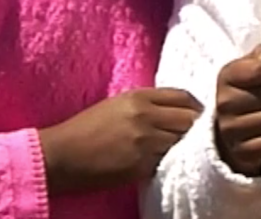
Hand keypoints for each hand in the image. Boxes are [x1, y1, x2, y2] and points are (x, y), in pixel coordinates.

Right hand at [39, 88, 201, 194]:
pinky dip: (172, 162)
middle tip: (198, 137)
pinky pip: (168, 160)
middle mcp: (145, 114)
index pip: (182, 96)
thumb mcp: (116, 106)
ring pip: (183, 141)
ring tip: (185, 152)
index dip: (195, 107)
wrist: (60, 155)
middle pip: (189, 118)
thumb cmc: (85, 130)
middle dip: (197, 127)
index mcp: (138, 97)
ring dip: (187, 147)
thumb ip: (145, 105)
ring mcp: (144, 139)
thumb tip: (173, 111)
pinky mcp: (141, 163)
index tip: (199, 116)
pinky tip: (168, 164)